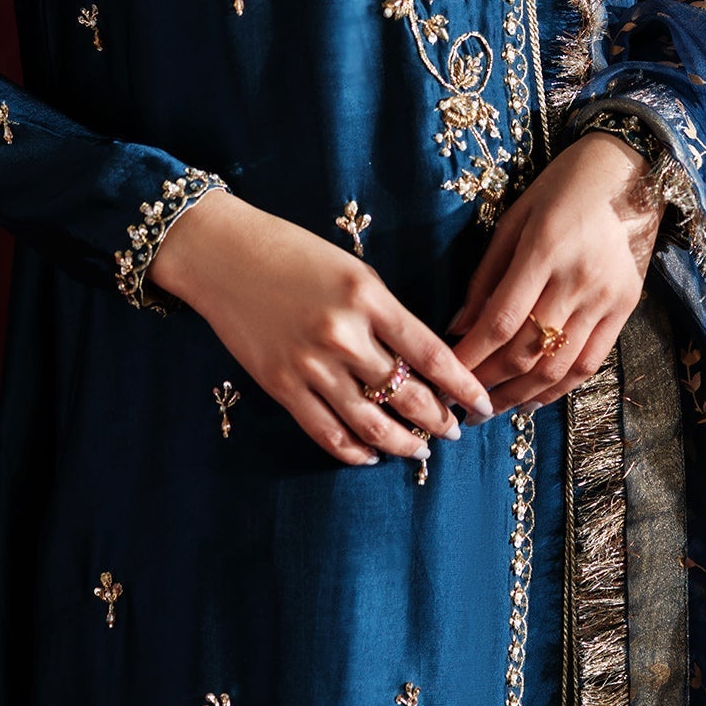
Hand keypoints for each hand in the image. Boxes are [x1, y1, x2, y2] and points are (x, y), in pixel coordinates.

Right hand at [149, 189, 496, 466]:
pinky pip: (327, 433)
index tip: (483, 403)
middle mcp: (343, 333)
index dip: (463, 385)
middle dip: (438, 419)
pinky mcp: (282, 386)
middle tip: (455, 431)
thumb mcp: (351, 269)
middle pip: (407, 393)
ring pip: (370, 422)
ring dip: (402, 443)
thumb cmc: (291, 252)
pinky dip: (354, 451)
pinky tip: (371, 454)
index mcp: (367, 295)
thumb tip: (421, 361)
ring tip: (421, 450)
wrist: (223, 254)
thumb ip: (385, 312)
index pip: (431, 353)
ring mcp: (311, 364)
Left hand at [446, 129, 664, 416]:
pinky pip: (591, 362)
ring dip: (522, 395)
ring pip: (560, 366)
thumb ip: (486, 275)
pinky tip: (535, 398)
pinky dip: (560, 388)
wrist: (629, 173)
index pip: (502, 320)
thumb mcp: (513, 218)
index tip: (446, 375)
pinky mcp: (626, 309)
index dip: (473, 355)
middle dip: (491, 382)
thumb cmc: (560, 187)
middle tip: (464, 402)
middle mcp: (577, 279)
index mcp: (544, 249)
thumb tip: (459, 327)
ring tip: (494, 409)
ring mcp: (606, 298)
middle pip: (529, 350)